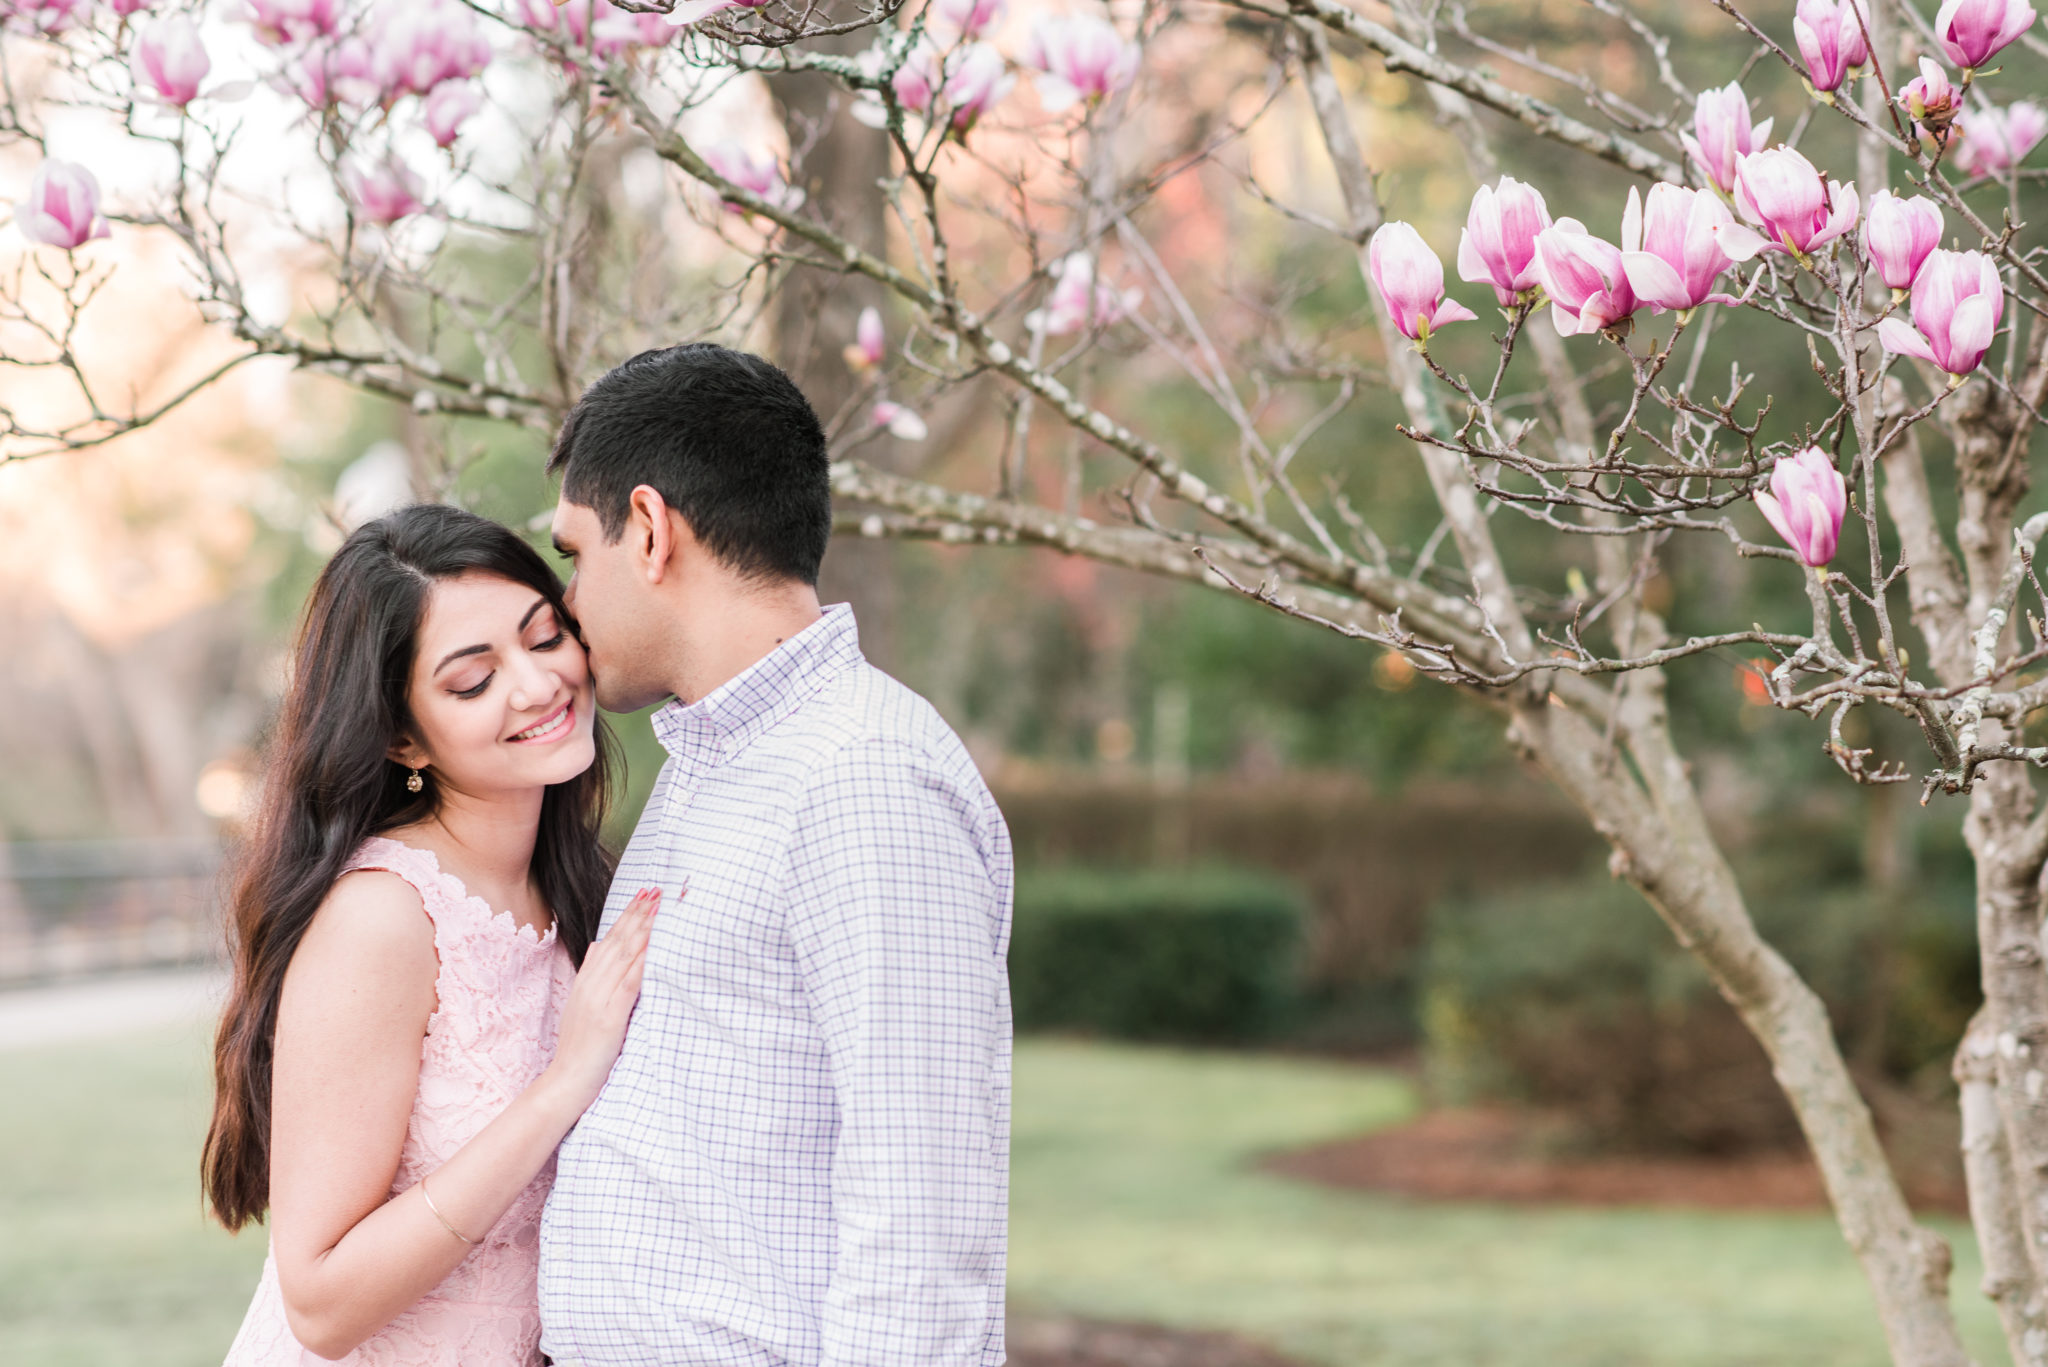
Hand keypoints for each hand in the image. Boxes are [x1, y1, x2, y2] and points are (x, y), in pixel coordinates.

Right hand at [540, 887, 662, 1116]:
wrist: (565, 1083)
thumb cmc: (580, 1050)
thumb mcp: (583, 1007)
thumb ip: (593, 977)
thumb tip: (600, 947)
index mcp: (587, 983)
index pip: (609, 941)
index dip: (626, 917)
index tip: (643, 895)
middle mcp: (591, 986)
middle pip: (617, 942)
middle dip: (637, 914)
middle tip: (655, 889)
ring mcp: (598, 1000)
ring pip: (623, 957)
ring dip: (642, 930)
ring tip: (658, 908)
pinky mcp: (609, 1018)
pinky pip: (628, 985)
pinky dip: (641, 963)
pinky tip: (653, 947)